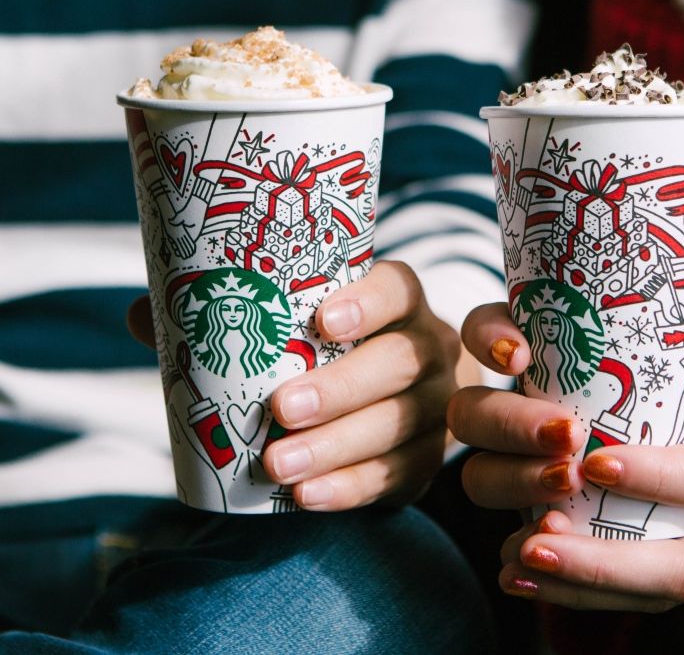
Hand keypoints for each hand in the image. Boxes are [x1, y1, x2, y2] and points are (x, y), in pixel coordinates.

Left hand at [129, 261, 463, 510]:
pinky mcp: (431, 458)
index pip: (397, 289)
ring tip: (279, 466)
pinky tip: (310, 497)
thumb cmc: (333, 353)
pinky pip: (402, 474)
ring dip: (339, 446)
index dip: (368, 303)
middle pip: (402, 362)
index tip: (322, 321)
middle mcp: (429, 348)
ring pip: (402, 424)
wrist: (396, 399)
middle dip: (342, 388)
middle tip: (281, 409)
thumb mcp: (297, 327)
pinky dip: (354, 488)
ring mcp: (438, 405)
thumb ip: (230, 318)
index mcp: (398, 304)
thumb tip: (143, 314)